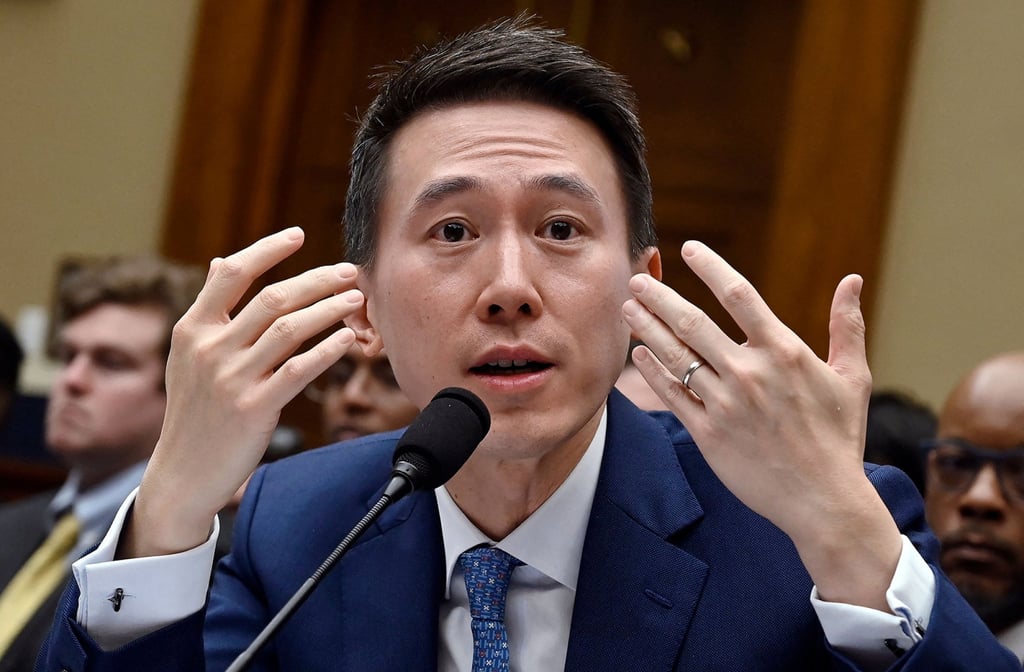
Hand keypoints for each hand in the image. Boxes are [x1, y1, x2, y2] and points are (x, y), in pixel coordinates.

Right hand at [127, 228, 364, 556]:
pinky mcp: (253, 408)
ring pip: (290, 328)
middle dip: (317, 279)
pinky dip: (328, 349)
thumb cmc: (194, 412)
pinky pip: (299, 369)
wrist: (182, 474)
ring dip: (330, 309)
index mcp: (192, 330)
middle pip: (273, 297)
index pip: (232, 274)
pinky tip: (349, 339)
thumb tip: (220, 262)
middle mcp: (210, 349)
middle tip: (349, 271)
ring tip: (356, 299)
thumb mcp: (187, 357)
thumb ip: (209, 311)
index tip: (298, 234)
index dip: (267, 250)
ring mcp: (231, 379)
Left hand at [622, 240, 900, 608]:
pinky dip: (653, 371)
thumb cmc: (839, 438)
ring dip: (646, 328)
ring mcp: (725, 404)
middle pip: (692, 322)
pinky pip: (672, 395)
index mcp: (784, 352)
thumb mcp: (851, 378)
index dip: (710, 267)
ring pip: (675, 356)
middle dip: (659, 297)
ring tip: (628, 309)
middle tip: (635, 279)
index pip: (739, 294)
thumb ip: (846, 327)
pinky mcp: (708, 434)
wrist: (823, 500)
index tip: (690, 248)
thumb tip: (851, 280)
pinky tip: (640, 353)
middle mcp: (750, 373)